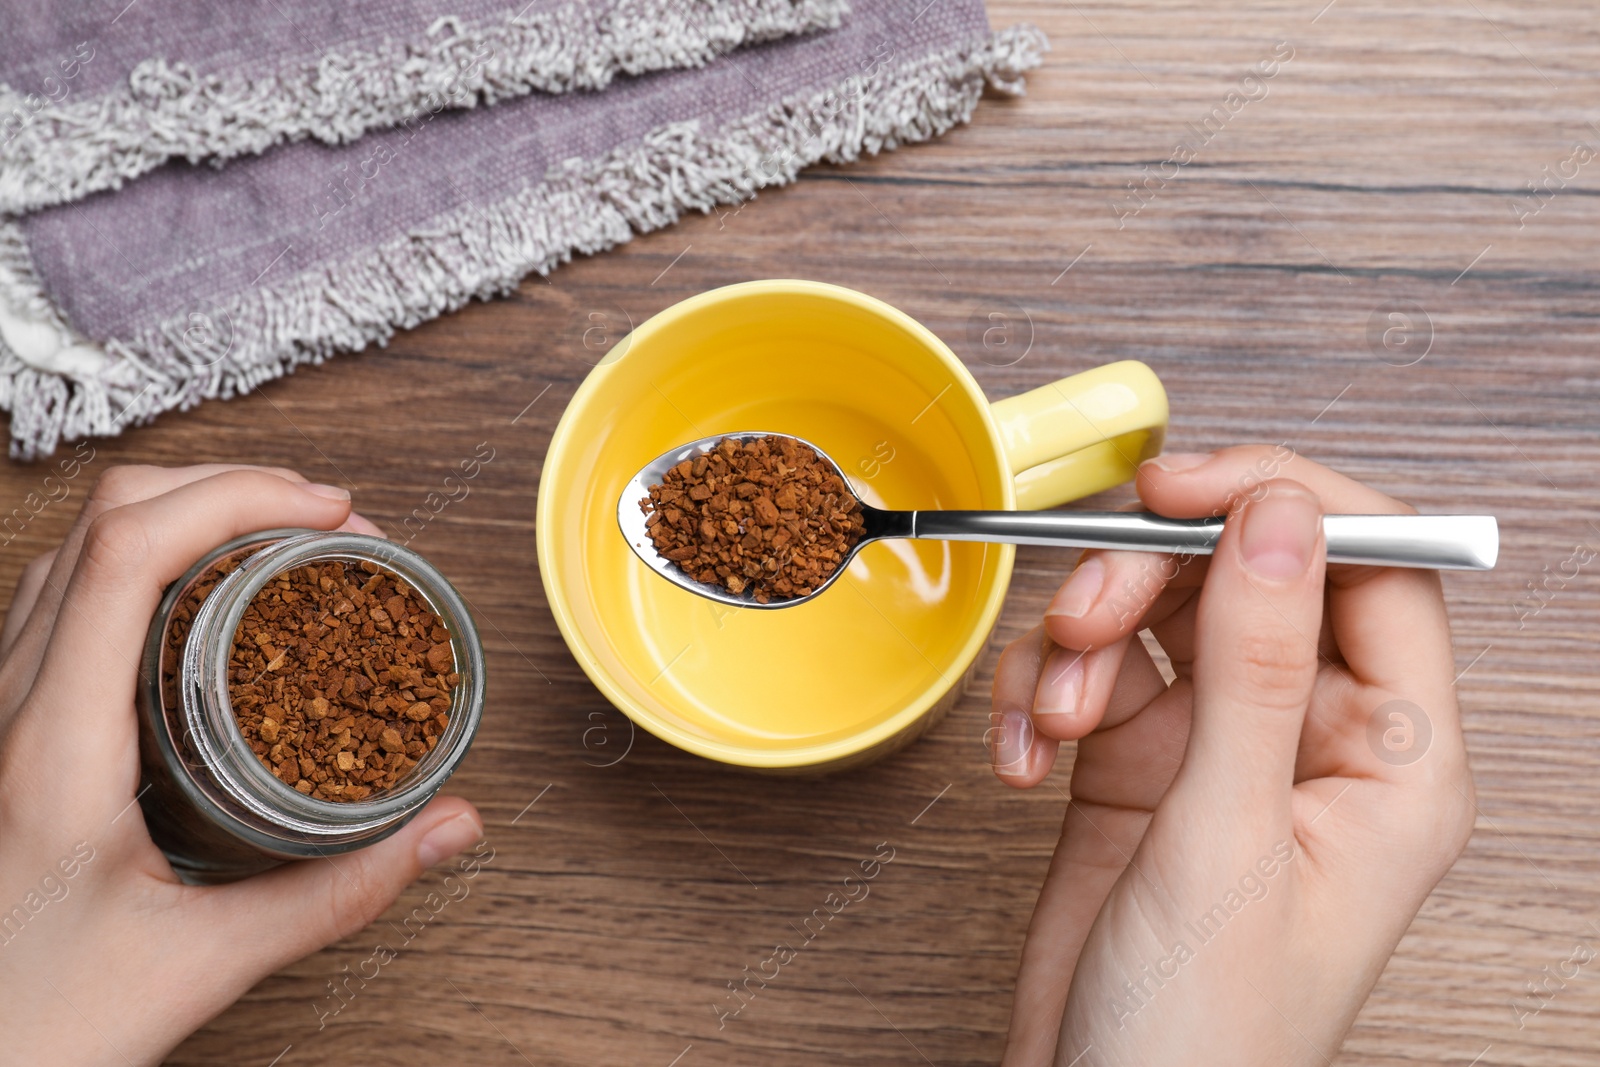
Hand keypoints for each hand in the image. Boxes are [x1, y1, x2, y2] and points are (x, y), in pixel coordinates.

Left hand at [0, 465, 483, 1064]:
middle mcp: (11, 707)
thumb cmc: (35, 1021)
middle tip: (329, 518)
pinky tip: (210, 600)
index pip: (130, 551)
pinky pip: (67, 594)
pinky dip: (147, 557)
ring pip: (78, 545)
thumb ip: (336, 894)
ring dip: (185, 510)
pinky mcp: (9, 728)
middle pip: (105, 517)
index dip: (240, 498)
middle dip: (230, 486)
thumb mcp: (201, 964)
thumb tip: (445, 828)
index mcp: (53, 745)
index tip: (334, 513)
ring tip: (282, 538)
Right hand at [990, 446, 1474, 1065]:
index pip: (1377, 571)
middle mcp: (1312, 741)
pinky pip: (1094, 676)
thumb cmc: (1199, 1033)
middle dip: (1150, 579)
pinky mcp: (1143, 767)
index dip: (1286, 505)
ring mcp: (1223, 751)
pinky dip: (1043, 698)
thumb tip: (1279, 516)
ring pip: (1160, 618)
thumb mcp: (1226, 836)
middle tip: (1084, 612)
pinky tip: (1024, 758)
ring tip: (1050, 714)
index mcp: (1391, 759)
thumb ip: (1253, 664)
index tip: (1186, 489)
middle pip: (1246, 578)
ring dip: (1083, 644)